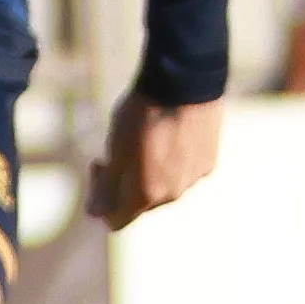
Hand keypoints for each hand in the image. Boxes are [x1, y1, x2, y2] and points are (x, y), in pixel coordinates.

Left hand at [87, 85, 215, 228]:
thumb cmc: (141, 115)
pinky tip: (168, 134)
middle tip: (115, 150)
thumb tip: (96, 215)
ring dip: (150, 172)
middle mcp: (172, 194)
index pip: (117, 220)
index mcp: (145, 195)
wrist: (183, 83)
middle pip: (140, 202)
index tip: (100, 166)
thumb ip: (106, 187)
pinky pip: (185, 171)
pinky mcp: (209, 161)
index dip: (101, 199)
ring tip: (145, 138)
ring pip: (164, 186)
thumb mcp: (114, 149)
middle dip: (125, 183)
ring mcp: (194, 178)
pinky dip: (172, 161)